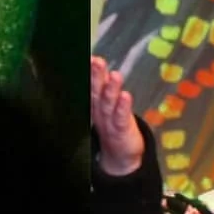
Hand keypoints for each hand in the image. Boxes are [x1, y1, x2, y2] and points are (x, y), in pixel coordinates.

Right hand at [90, 56, 145, 177]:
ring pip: (109, 103)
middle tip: (96, 61)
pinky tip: (125, 96)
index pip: (91, 84)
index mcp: (96, 102)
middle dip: (97, 76)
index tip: (88, 56)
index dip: (89, 71)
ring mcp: (110, 120)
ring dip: (111, 89)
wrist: (120, 157)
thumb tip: (93, 65)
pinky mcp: (121, 130)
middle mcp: (101, 110)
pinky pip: (121, 117)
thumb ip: (98, 88)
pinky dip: (123, 107)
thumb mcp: (103, 108)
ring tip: (114, 75)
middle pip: (98, 91)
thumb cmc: (112, 127)